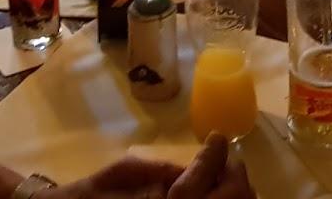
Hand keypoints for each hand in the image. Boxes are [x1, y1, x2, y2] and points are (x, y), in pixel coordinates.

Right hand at [51, 134, 250, 198]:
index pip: (201, 179)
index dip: (214, 155)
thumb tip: (196, 165)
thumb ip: (164, 170)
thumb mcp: (128, 171)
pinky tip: (215, 194)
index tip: (218, 137)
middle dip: (235, 177)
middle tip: (227, 160)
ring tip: (224, 178)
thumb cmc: (97, 193)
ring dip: (234, 193)